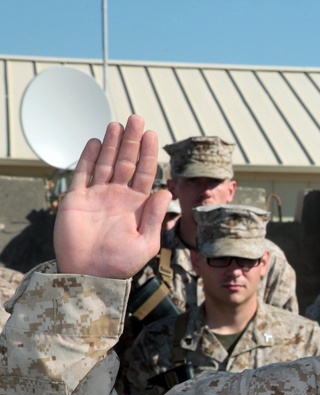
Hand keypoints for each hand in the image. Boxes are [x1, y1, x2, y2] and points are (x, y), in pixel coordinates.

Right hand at [54, 115, 171, 277]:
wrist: (89, 275)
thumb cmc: (120, 264)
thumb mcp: (145, 243)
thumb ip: (155, 216)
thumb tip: (166, 190)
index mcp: (137, 206)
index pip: (146, 173)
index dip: (149, 154)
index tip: (152, 134)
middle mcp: (118, 197)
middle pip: (127, 162)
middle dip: (132, 141)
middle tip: (136, 118)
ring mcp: (97, 196)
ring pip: (106, 163)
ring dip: (112, 144)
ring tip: (117, 124)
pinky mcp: (77, 199)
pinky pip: (83, 173)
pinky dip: (88, 157)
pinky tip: (97, 142)